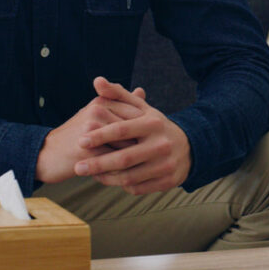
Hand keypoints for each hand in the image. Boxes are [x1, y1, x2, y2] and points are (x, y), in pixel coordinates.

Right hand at [35, 85, 145, 183]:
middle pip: (135, 130)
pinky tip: (130, 176)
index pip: (137, 113)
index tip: (153, 142)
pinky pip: (114, 161)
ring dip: (136, 158)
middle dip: (144, 144)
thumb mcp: (97, 115)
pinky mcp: (87, 149)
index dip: (147, 130)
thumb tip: (142, 91)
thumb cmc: (77, 135)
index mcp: (102, 101)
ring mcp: (91, 130)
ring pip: (127, 146)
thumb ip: (120, 103)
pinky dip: (124, 170)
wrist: (47, 155)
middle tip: (154, 156)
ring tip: (143, 167)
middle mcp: (97, 111)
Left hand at [72, 77, 191, 194]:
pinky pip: (138, 188)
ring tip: (90, 174)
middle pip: (124, 158)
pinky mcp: (168, 181)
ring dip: (106, 177)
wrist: (189, 147)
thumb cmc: (156, 126)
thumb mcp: (142, 108)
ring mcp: (166, 165)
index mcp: (153, 124)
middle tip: (78, 167)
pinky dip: (120, 185)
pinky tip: (109, 179)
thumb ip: (118, 94)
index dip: (100, 136)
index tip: (80, 141)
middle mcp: (162, 144)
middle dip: (98, 164)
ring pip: (130, 177)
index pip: (122, 130)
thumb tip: (96, 81)